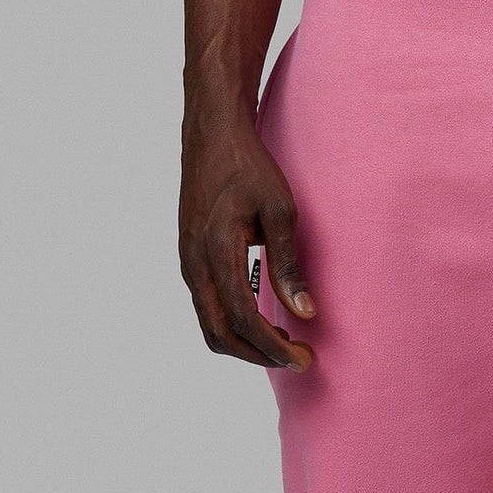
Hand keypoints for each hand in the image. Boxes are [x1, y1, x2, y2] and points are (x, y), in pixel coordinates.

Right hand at [179, 113, 315, 369]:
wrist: (211, 133)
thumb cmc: (248, 167)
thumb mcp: (280, 210)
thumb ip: (288, 265)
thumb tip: (305, 312)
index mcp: (215, 251)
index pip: (243, 319)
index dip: (273, 347)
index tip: (304, 358)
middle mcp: (194, 264)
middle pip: (221, 335)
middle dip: (260, 355)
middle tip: (298, 358)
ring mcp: (188, 264)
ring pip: (211, 327)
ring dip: (247, 344)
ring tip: (284, 343)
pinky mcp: (189, 260)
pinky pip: (208, 310)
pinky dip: (234, 327)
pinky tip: (263, 321)